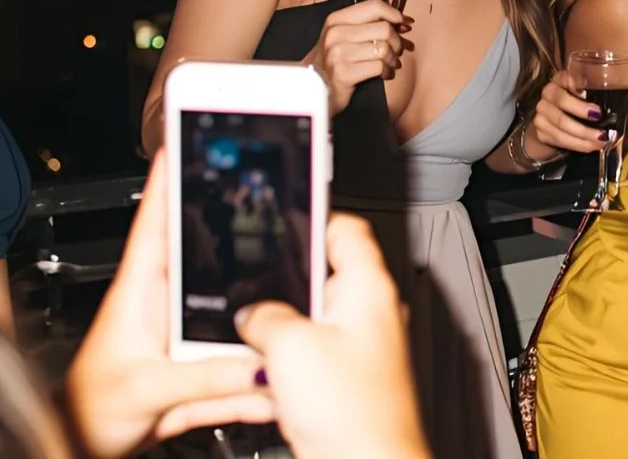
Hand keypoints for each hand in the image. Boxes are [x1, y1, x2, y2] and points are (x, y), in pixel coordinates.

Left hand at [63, 150, 272, 458]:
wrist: (86, 445)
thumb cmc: (92, 410)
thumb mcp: (147, 388)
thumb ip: (204, 379)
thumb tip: (258, 363)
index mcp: (141, 292)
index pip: (155, 222)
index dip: (170, 178)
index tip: (190, 139)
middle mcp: (165, 304)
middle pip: (209, 253)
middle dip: (239, 228)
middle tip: (269, 196)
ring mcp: (184, 330)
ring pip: (232, 304)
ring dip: (259, 302)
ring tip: (292, 283)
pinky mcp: (200, 359)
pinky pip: (240, 352)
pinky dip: (260, 360)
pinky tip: (278, 369)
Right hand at [236, 214, 427, 458]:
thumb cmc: (352, 412)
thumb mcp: (290, 348)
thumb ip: (265, 316)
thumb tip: (253, 312)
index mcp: (369, 288)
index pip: (346, 228)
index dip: (311, 216)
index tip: (280, 216)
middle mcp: (375, 311)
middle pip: (327, 273)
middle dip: (286, 278)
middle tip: (253, 279)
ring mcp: (367, 345)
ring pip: (319, 315)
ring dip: (286, 320)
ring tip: (254, 328)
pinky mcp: (354, 377)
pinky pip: (318, 350)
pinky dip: (293, 353)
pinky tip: (270, 368)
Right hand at [301, 0, 406, 113]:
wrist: (314, 86)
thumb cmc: (337, 59)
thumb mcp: (346, 35)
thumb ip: (372, 25)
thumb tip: (406, 22)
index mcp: (336, 19)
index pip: (374, 6)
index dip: (395, 14)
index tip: (405, 24)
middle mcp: (335, 34)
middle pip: (384, 29)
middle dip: (397, 41)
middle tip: (397, 50)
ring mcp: (338, 54)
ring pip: (384, 48)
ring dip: (393, 58)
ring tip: (390, 64)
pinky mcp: (344, 74)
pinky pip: (379, 67)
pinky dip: (388, 72)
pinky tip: (384, 74)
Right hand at [528, 69, 611, 157]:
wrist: (554, 123)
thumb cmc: (579, 104)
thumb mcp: (588, 94)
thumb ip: (596, 91)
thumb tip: (620, 95)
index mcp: (560, 80)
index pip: (566, 79)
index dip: (578, 88)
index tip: (595, 107)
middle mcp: (548, 93)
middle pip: (561, 102)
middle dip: (582, 114)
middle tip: (601, 128)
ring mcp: (541, 112)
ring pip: (560, 125)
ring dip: (582, 136)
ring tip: (600, 141)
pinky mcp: (540, 131)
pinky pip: (558, 139)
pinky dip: (576, 145)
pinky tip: (590, 146)